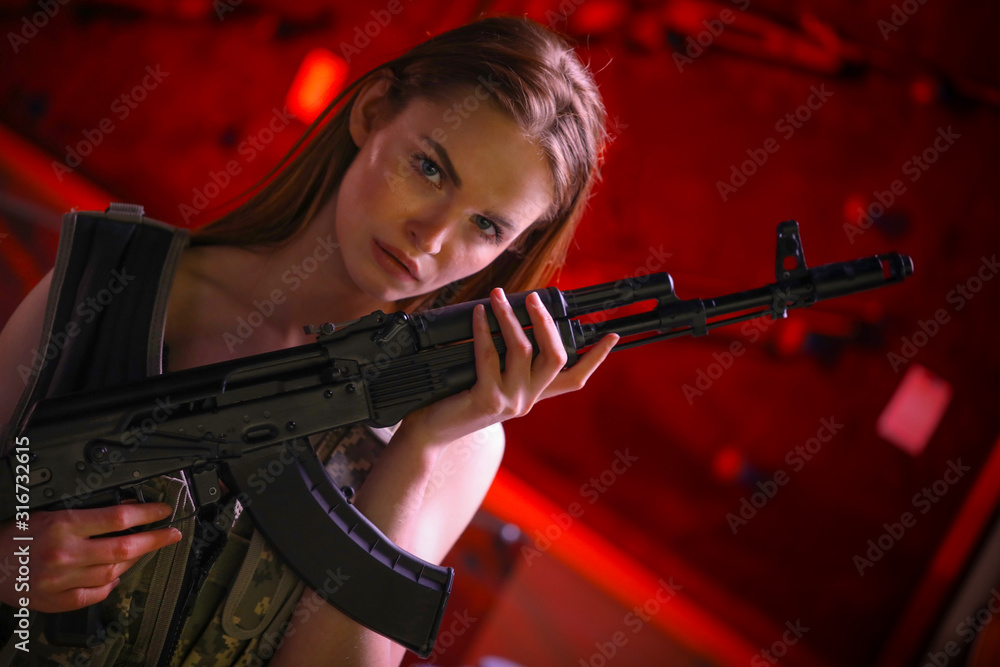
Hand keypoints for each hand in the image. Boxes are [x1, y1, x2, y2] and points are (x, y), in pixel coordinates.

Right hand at [0, 503, 181, 611]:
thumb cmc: (15, 535)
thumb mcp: (50, 511)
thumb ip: (86, 513)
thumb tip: (124, 509)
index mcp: (63, 525)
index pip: (118, 518)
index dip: (147, 513)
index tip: (163, 510)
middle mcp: (65, 553)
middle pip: (124, 547)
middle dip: (155, 540)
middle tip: (172, 534)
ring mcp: (61, 580)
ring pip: (113, 573)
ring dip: (133, 561)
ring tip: (142, 551)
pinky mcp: (55, 601)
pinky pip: (93, 596)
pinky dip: (108, 586)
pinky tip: (114, 577)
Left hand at [400, 287, 617, 447]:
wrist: (429, 433)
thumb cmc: (456, 400)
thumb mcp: (490, 380)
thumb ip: (506, 360)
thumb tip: (512, 315)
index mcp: (533, 395)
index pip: (574, 379)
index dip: (596, 359)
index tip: (612, 336)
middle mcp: (527, 400)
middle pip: (556, 356)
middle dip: (547, 322)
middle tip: (534, 297)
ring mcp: (510, 402)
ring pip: (523, 349)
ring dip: (511, 317)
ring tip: (498, 296)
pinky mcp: (487, 399)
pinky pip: (490, 354)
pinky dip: (484, 328)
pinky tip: (479, 314)